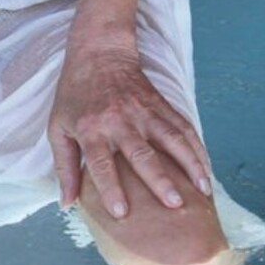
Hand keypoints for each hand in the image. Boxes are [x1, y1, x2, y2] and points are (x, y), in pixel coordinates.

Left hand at [47, 43, 212, 218]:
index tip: (122, 213)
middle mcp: (119, 120)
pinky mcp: (160, 103)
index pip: (100, 162)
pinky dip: (197, 148)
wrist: (99, 52)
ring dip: (188, 164)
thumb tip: (66, 203)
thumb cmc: (75, 94)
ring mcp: (143, 111)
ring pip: (170, 138)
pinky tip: (206, 169)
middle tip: (174, 204)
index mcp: (91, 128)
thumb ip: (64, 165)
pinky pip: (182, 127)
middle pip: (141, 153)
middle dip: (158, 180)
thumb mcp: (58, 126)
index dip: (110, 187)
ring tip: (203, 190)